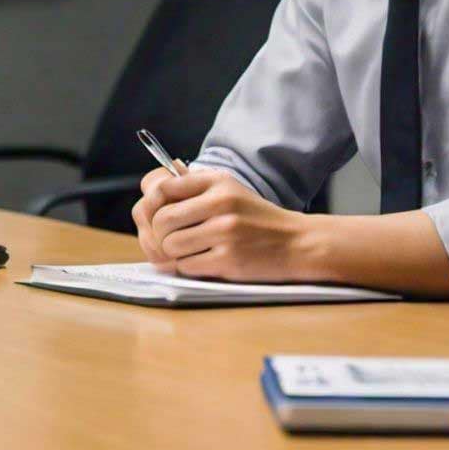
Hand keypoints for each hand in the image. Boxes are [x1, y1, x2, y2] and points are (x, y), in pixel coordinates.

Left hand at [132, 165, 313, 281]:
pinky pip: (187, 266)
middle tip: (170, 241)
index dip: (152, 205)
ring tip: (188, 252)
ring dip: (173, 254)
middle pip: (162, 219)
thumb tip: (154, 192)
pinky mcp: (228, 259)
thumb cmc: (257, 218)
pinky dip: (189, 267)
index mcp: (217, 182)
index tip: (158, 216)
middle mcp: (220, 202)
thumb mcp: (230, 190)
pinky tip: (203, 262)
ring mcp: (225, 232)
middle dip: (159, 235)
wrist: (296, 242)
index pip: (163, 187)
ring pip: (170, 245)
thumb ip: (195, 188)